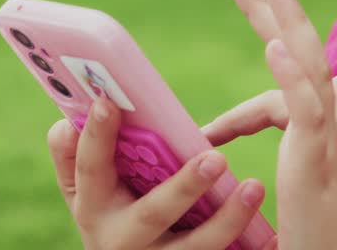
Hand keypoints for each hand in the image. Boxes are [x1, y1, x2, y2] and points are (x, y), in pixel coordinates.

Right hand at [46, 96, 276, 249]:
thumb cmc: (112, 216)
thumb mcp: (89, 194)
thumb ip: (75, 159)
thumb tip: (62, 124)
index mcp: (93, 208)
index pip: (89, 170)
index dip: (95, 137)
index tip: (107, 102)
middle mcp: (121, 240)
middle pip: (152, 214)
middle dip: (183, 187)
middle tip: (215, 158)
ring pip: (195, 248)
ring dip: (227, 220)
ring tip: (254, 187)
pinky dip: (248, 248)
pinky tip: (275, 236)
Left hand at [225, 0, 336, 249]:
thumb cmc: (328, 236)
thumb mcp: (315, 179)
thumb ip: (314, 136)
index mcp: (331, 128)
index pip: (285, 94)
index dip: (241, 112)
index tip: (206, 136)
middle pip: (304, 52)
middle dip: (272, 11)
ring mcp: (335, 134)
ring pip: (312, 65)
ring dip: (286, 20)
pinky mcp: (323, 154)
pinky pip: (308, 107)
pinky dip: (291, 74)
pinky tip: (271, 44)